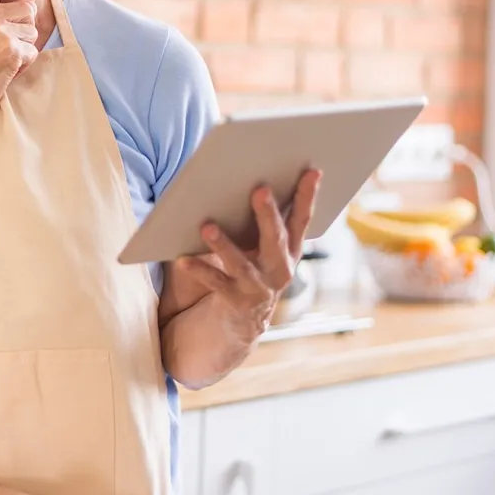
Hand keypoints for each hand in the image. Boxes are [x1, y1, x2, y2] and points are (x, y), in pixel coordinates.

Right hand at [0, 0, 39, 126]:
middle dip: (23, 29)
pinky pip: (32, 52)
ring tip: (4, 61)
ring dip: (24, 48)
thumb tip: (17, 0)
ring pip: (32, 31)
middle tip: (8, 47)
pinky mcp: (11, 50)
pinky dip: (24, 65)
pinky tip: (6, 72)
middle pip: (27, 9)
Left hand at [171, 169, 323, 333]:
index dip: (308, 196)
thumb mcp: (260, 246)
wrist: (241, 323)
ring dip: (225, 245)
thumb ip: (259, 221)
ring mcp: (259, 287)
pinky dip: (198, 270)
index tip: (312, 171)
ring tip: (207, 227)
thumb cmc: (249, 269)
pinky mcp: (235, 301)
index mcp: (289, 250)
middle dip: (268, 214)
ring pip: (241, 264)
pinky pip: (215, 283)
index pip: (301, 220)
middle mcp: (279, 270)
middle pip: (275, 239)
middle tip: (260, 189)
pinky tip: (182, 259)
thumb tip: (245, 179)